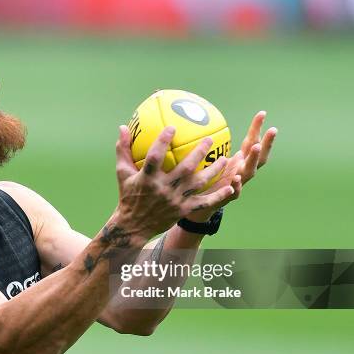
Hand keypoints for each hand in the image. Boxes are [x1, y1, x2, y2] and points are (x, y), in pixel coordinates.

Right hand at [114, 125, 233, 238]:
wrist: (133, 226)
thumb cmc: (127, 195)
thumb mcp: (122, 173)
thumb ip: (123, 150)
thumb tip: (122, 127)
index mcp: (147, 178)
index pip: (155, 157)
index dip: (163, 141)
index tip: (172, 127)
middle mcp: (163, 189)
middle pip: (185, 168)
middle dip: (199, 152)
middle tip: (210, 139)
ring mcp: (175, 200)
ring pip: (199, 184)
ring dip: (214, 170)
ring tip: (225, 158)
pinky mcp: (183, 210)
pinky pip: (204, 203)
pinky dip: (218, 196)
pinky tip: (230, 188)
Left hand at [186, 110, 277, 221]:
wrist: (199, 206)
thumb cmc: (204, 180)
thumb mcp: (206, 159)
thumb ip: (206, 145)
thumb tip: (198, 122)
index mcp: (239, 161)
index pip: (251, 142)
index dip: (257, 129)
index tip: (262, 113)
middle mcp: (241, 171)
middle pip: (258, 156)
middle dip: (267, 143)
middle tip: (272, 129)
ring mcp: (237, 185)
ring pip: (249, 172)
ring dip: (253, 159)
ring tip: (255, 147)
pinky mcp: (227, 197)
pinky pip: (234, 192)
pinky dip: (236, 186)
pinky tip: (235, 179)